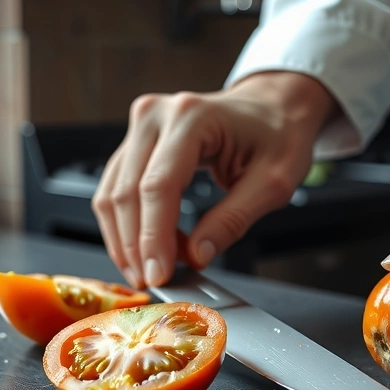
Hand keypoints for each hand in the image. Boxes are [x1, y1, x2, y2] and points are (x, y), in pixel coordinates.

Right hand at [92, 72, 335, 287]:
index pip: (158, 186)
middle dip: (136, 246)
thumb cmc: (277, 135)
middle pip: (127, 192)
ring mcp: (141, 125)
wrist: (271, 107)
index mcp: (192, 117)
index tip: (158, 275)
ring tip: (153, 269)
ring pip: (112, 194)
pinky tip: (151, 248)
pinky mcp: (135, 141)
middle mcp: (157, 115)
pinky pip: (117, 189)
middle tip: (153, 282)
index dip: (153, 238)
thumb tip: (197, 257)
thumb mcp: (273, 182)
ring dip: (126, 240)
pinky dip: (128, 225)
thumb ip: (232, 220)